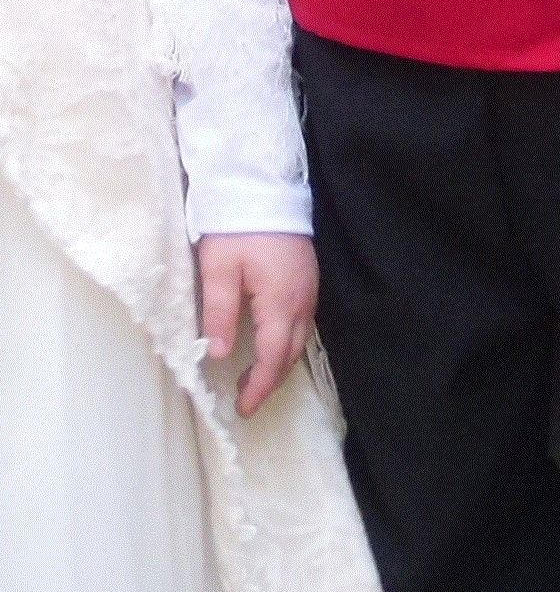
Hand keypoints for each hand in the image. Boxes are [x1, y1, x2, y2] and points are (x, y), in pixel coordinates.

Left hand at [197, 233, 319, 417]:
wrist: (265, 183)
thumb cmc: (238, 224)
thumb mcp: (219, 267)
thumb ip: (219, 312)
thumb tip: (218, 354)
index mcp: (280, 301)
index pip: (273, 358)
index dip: (259, 387)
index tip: (242, 408)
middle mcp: (302, 300)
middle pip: (291, 354)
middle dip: (270, 381)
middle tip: (245, 398)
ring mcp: (309, 289)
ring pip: (300, 340)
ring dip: (279, 364)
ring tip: (253, 377)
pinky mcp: (308, 278)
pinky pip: (303, 323)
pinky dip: (287, 343)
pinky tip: (270, 343)